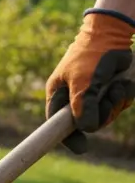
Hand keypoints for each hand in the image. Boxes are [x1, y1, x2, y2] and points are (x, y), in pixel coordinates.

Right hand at [45, 11, 134, 152]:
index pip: (58, 124)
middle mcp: (75, 97)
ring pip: (106, 114)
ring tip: (117, 86)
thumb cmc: (90, 56)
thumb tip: (86, 129)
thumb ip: (83, 106)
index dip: (67, 138)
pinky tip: (123, 83)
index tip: (81, 148)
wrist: (111, 34)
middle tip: (108, 101)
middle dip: (102, 114)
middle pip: (87, 122)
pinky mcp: (110, 90)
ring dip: (115, 103)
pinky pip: (119, 104)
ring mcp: (93, 95)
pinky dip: (125, 96)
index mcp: (59, 95)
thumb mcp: (83, 82)